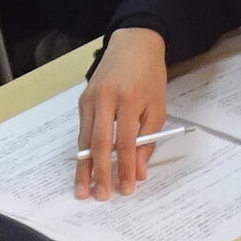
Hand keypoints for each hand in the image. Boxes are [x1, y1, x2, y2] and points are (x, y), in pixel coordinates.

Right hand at [76, 27, 172, 198]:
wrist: (134, 44)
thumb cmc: (150, 77)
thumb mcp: (158, 107)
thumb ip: (148, 140)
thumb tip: (138, 172)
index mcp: (128, 100)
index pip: (125, 142)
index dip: (124, 168)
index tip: (126, 189)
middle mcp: (105, 99)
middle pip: (98, 143)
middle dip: (99, 173)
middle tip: (100, 196)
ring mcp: (90, 99)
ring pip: (84, 139)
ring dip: (83, 167)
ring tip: (83, 189)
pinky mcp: (82, 100)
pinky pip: (82, 130)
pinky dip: (83, 150)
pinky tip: (84, 167)